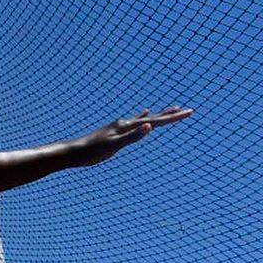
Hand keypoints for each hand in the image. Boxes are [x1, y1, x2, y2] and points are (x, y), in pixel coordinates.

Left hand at [71, 107, 191, 165]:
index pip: (155, 121)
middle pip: (152, 118)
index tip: (189, 112)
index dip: (173, 118)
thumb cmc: (92, 151)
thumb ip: (132, 137)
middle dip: (169, 115)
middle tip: (185, 109)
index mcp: (127, 126)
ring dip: (158, 115)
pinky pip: (133, 123)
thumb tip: (150, 126)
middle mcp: (125, 124)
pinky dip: (141, 118)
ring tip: (169, 110)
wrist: (73, 152)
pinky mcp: (115, 132)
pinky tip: (144, 115)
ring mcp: (120, 127)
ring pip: (144, 119)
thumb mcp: (114, 146)